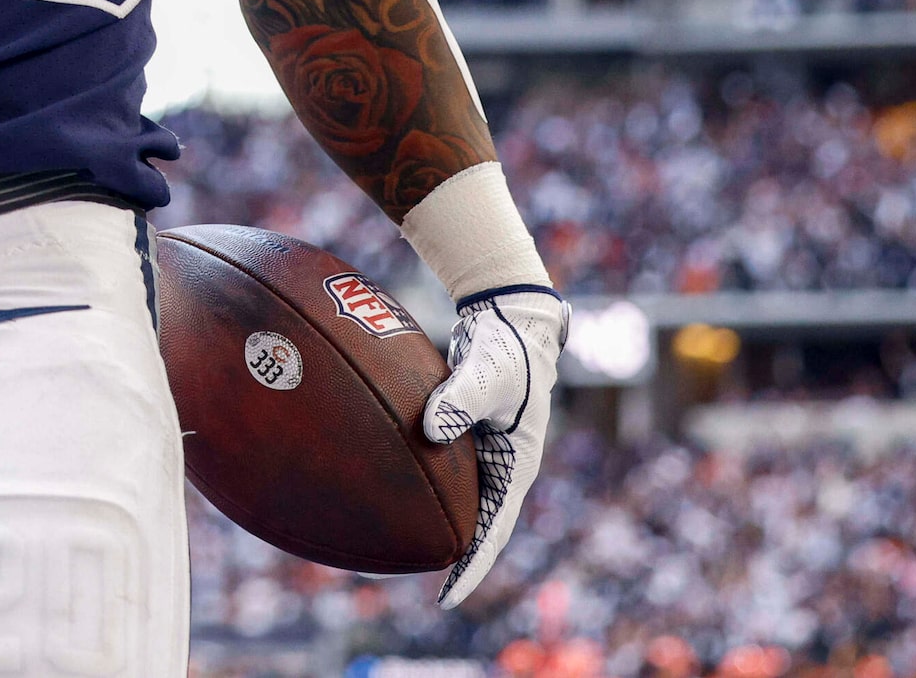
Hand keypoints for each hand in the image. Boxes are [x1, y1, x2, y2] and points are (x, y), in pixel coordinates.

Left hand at [423, 283, 569, 607]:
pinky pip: (450, 472)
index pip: (494, 532)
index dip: (472, 567)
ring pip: (465, 501)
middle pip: (481, 525)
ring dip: (445, 526)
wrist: (509, 317)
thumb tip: (431, 428)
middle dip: (459, 559)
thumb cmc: (506, 346)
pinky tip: (398, 493)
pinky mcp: (470, 434)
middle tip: (430, 590)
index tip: (448, 598)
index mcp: (517, 465)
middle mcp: (505, 465)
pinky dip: (430, 487)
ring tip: (410, 551)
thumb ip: (460, 398)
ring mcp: (489, 451)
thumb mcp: (489, 371)